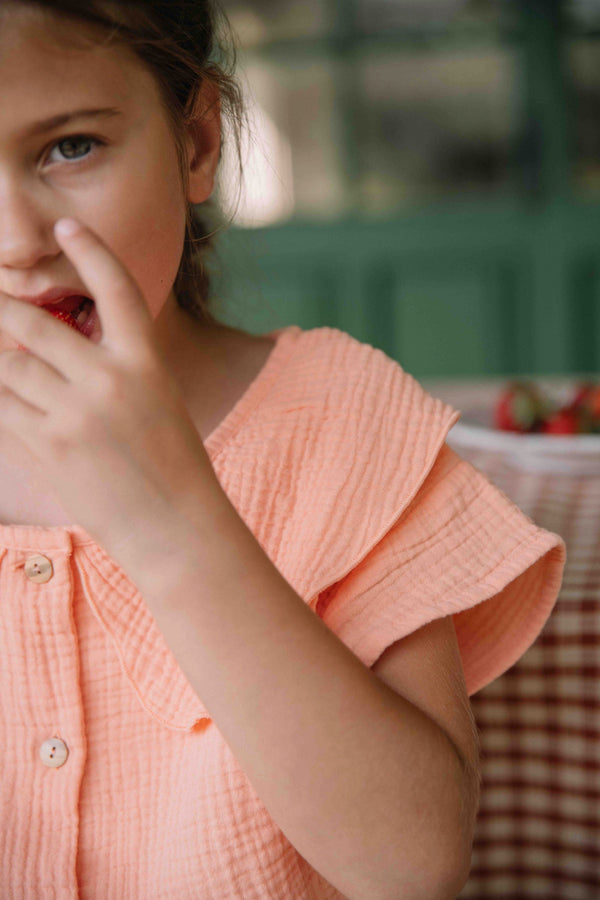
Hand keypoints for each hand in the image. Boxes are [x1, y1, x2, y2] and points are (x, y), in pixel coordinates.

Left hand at [0, 218, 216, 581]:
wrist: (173, 527)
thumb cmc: (171, 464)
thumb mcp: (157, 401)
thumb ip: (111, 368)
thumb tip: (50, 343)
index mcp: (147, 364)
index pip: (117, 290)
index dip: (91, 251)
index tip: (66, 227)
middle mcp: (110, 381)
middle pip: (33, 322)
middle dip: (2, 307)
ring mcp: (75, 416)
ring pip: (7, 363)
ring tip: (3, 349)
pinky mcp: (48, 449)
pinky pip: (0, 407)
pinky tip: (2, 391)